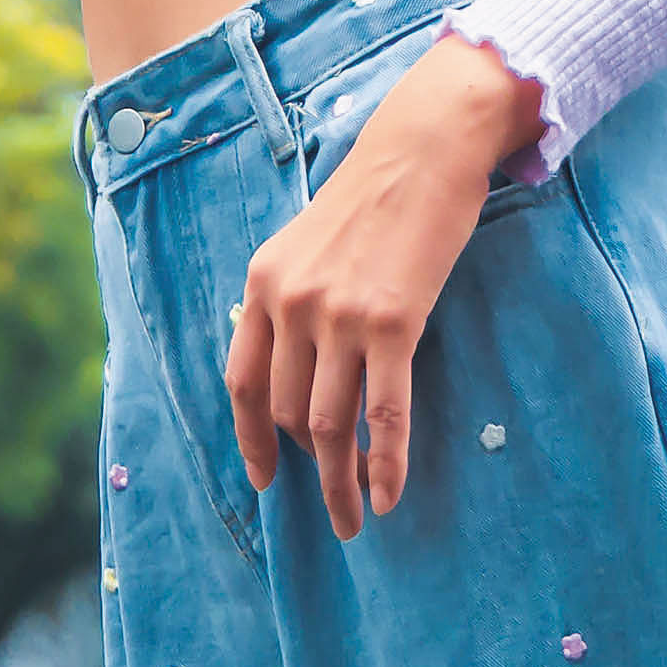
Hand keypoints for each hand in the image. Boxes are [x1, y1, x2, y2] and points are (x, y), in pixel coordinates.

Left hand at [227, 35, 536, 541]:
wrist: (423, 149)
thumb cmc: (374, 195)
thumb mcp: (307, 243)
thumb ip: (291, 300)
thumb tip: (296, 371)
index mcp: (264, 283)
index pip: (242, 381)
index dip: (250, 439)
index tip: (264, 479)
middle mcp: (291, 303)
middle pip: (288, 411)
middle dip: (308, 467)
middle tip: (333, 505)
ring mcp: (340, 316)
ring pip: (328, 426)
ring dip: (340, 483)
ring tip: (355, 518)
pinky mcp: (393, 324)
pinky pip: (383, 414)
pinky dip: (384, 464)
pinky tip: (388, 496)